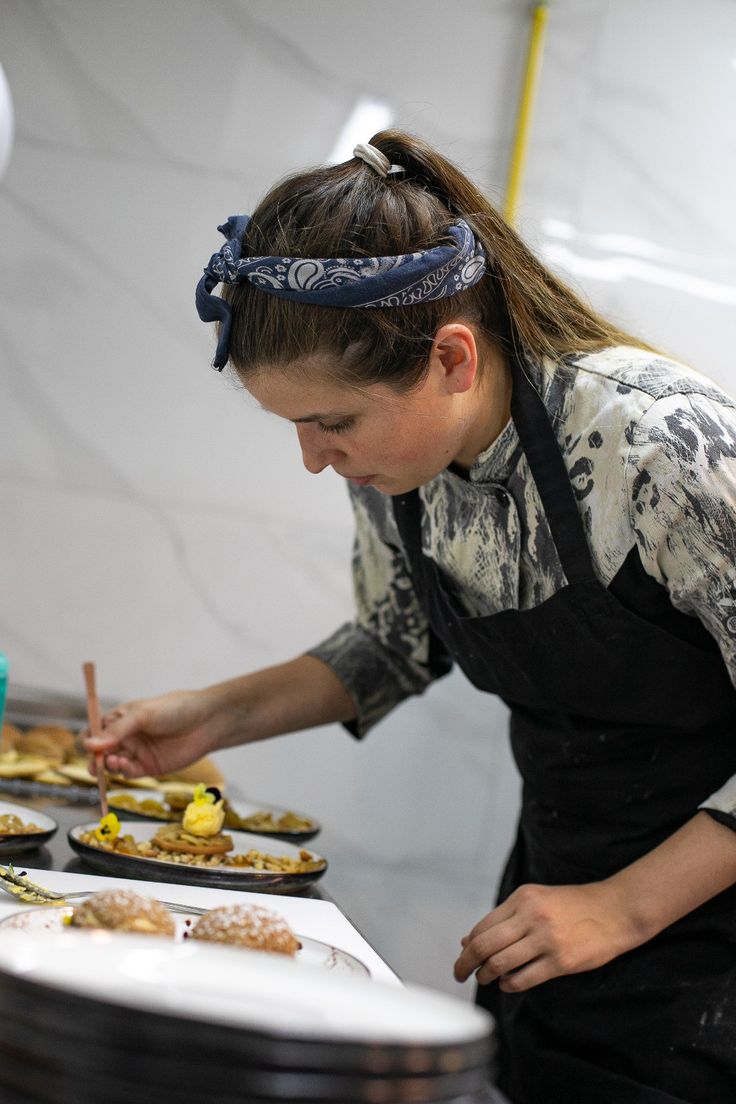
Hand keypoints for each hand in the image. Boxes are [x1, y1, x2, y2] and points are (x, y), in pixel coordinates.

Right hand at [83, 689, 218, 778]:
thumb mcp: (142, 715)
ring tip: (113, 761)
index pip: (94, 731)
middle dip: (94, 758)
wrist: (206, 722)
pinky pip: (128, 774)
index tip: (88, 745)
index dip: (88, 739)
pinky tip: (124, 766)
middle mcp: (125, 737)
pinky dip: (122, 772)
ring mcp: (136, 753)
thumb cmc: (174, 710)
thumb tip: (90, 745)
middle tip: (95, 762)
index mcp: (120, 719)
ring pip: (111, 765)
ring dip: (107, 766)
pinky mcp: (147, 767)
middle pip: (99, 752)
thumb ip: (117, 731)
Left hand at [453, 881, 638, 992]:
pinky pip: (524, 979)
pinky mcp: (561, 961)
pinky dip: (509, 985)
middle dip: (465, 964)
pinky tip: (508, 984)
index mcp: (523, 897)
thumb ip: (505, 918)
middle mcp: (531, 916)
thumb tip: (468, 940)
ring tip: (485, 979)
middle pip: (484, 946)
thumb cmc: (574, 905)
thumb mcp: (537, 899)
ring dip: (487, 976)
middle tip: (459, 974)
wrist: (616, 910)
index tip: (462, 955)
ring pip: (501, 964)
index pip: (483, 926)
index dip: (468, 945)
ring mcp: (546, 939)